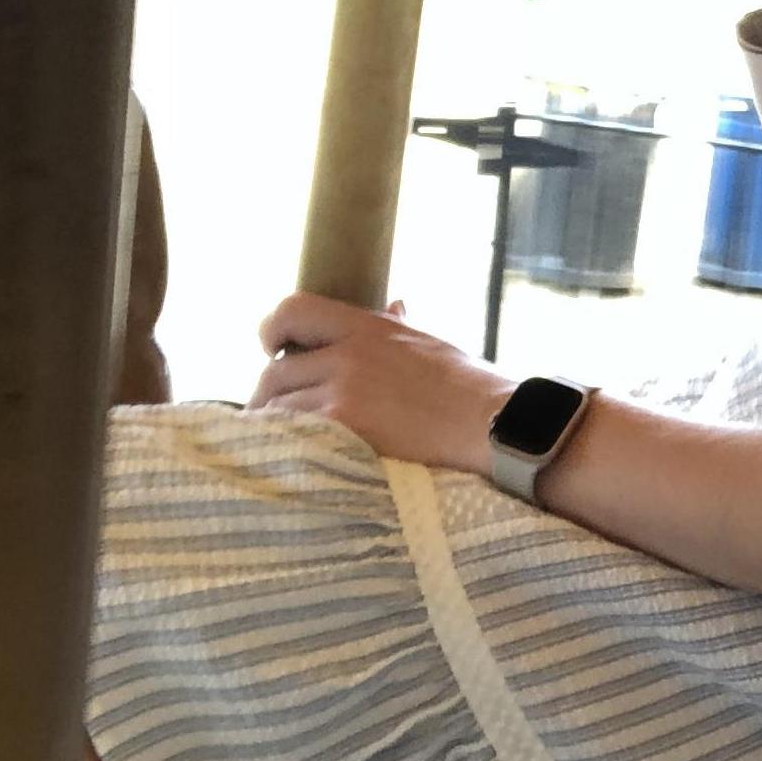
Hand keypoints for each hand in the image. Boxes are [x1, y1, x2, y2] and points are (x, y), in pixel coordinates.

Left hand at [251, 292, 510, 476]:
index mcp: (367, 326)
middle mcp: (348, 354)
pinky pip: (290, 435)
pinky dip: (287, 446)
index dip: (272, 329)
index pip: (294, 309)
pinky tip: (298, 456)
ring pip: (276, 408)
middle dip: (270, 395)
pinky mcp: (343, 427)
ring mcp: (343, 391)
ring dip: (276, 425)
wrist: (490, 422)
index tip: (273, 349)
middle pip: (275, 370)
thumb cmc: (467, 385)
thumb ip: (399, 324)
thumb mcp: (429, 341)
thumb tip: (396, 304)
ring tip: (288, 441)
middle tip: (281, 413)